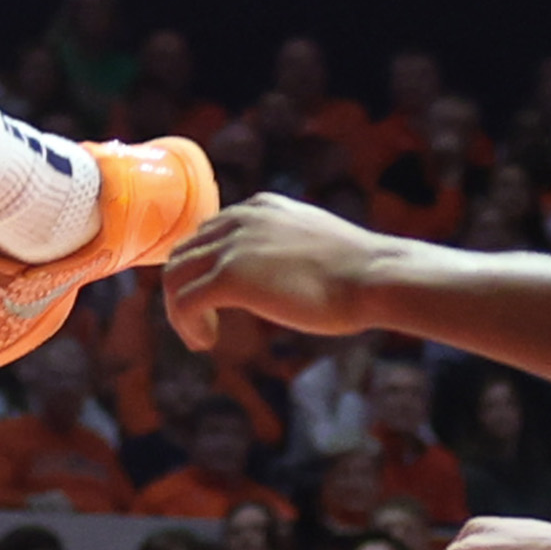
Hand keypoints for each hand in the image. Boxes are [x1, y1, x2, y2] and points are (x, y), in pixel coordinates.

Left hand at [160, 197, 389, 349]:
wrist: (375, 277)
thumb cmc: (359, 272)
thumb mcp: (313, 243)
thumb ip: (285, 248)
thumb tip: (280, 273)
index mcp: (259, 208)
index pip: (208, 233)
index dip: (202, 267)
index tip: (211, 298)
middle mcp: (240, 219)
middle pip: (185, 252)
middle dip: (185, 288)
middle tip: (201, 321)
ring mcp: (233, 246)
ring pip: (175, 276)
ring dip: (180, 310)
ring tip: (200, 337)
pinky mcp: (230, 277)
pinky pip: (184, 301)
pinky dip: (185, 324)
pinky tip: (204, 342)